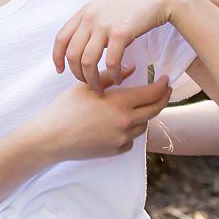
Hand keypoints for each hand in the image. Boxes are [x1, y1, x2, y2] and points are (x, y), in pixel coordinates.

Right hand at [36, 79, 173, 160]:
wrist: (52, 137)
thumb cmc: (65, 108)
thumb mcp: (87, 87)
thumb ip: (111, 76)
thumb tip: (133, 68)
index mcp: (119, 102)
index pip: (152, 93)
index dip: (162, 86)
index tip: (166, 80)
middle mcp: (125, 121)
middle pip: (154, 110)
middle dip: (163, 99)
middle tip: (165, 91)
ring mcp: (121, 138)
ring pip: (143, 125)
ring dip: (144, 115)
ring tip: (138, 107)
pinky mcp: (115, 150)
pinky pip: (130, 140)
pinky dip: (129, 132)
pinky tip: (120, 125)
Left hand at [53, 0, 187, 88]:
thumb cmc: (136, 2)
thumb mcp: (107, 6)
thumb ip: (94, 22)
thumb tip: (88, 45)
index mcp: (85, 11)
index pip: (61, 38)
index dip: (57, 57)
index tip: (61, 70)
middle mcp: (91, 17)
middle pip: (72, 54)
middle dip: (77, 74)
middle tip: (88, 84)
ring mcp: (105, 24)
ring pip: (88, 61)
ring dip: (93, 79)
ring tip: (101, 88)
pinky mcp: (121, 33)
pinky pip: (110, 62)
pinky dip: (113, 74)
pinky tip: (119, 79)